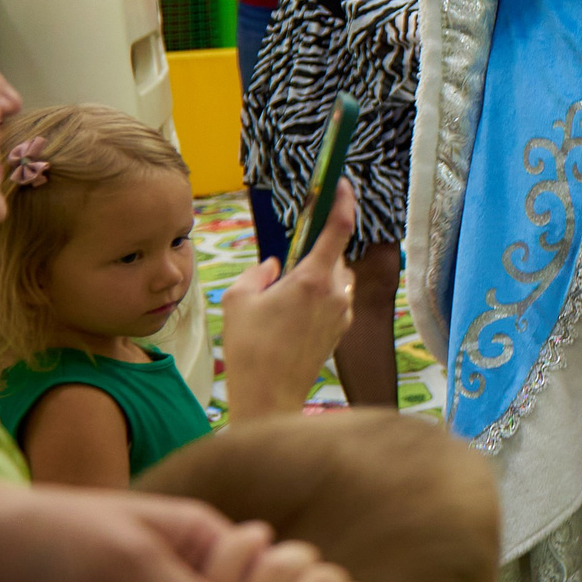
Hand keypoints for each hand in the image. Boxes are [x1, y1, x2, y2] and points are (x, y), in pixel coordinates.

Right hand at [221, 180, 355, 419]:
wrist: (268, 397)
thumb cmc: (250, 348)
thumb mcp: (239, 300)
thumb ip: (258, 274)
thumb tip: (273, 267)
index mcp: (313, 279)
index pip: (339, 228)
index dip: (343, 202)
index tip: (343, 184)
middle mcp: (336, 294)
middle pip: (334, 258)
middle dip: (313, 257)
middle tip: (283, 274)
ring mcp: (342, 314)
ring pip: (335, 281)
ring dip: (316, 281)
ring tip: (282, 304)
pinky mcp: (340, 332)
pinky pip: (334, 303)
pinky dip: (318, 301)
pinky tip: (290, 321)